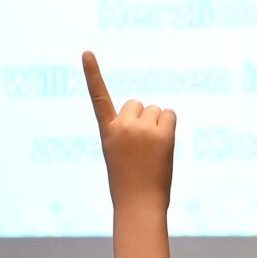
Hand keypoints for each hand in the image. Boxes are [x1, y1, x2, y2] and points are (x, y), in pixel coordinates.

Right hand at [83, 52, 173, 215]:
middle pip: (137, 104)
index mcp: (107, 131)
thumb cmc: (128, 183)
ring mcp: (143, 129)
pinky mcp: (163, 134)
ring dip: (156, 125)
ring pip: (155, 110)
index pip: (99, 96)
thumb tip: (154, 114)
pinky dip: (169, 127)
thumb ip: (128, 131)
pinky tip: (163, 146)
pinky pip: (169, 115)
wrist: (139, 205)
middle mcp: (123, 125)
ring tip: (151, 151)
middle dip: (141, 119)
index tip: (87, 52)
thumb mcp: (119, 154)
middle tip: (140, 147)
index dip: (92, 73)